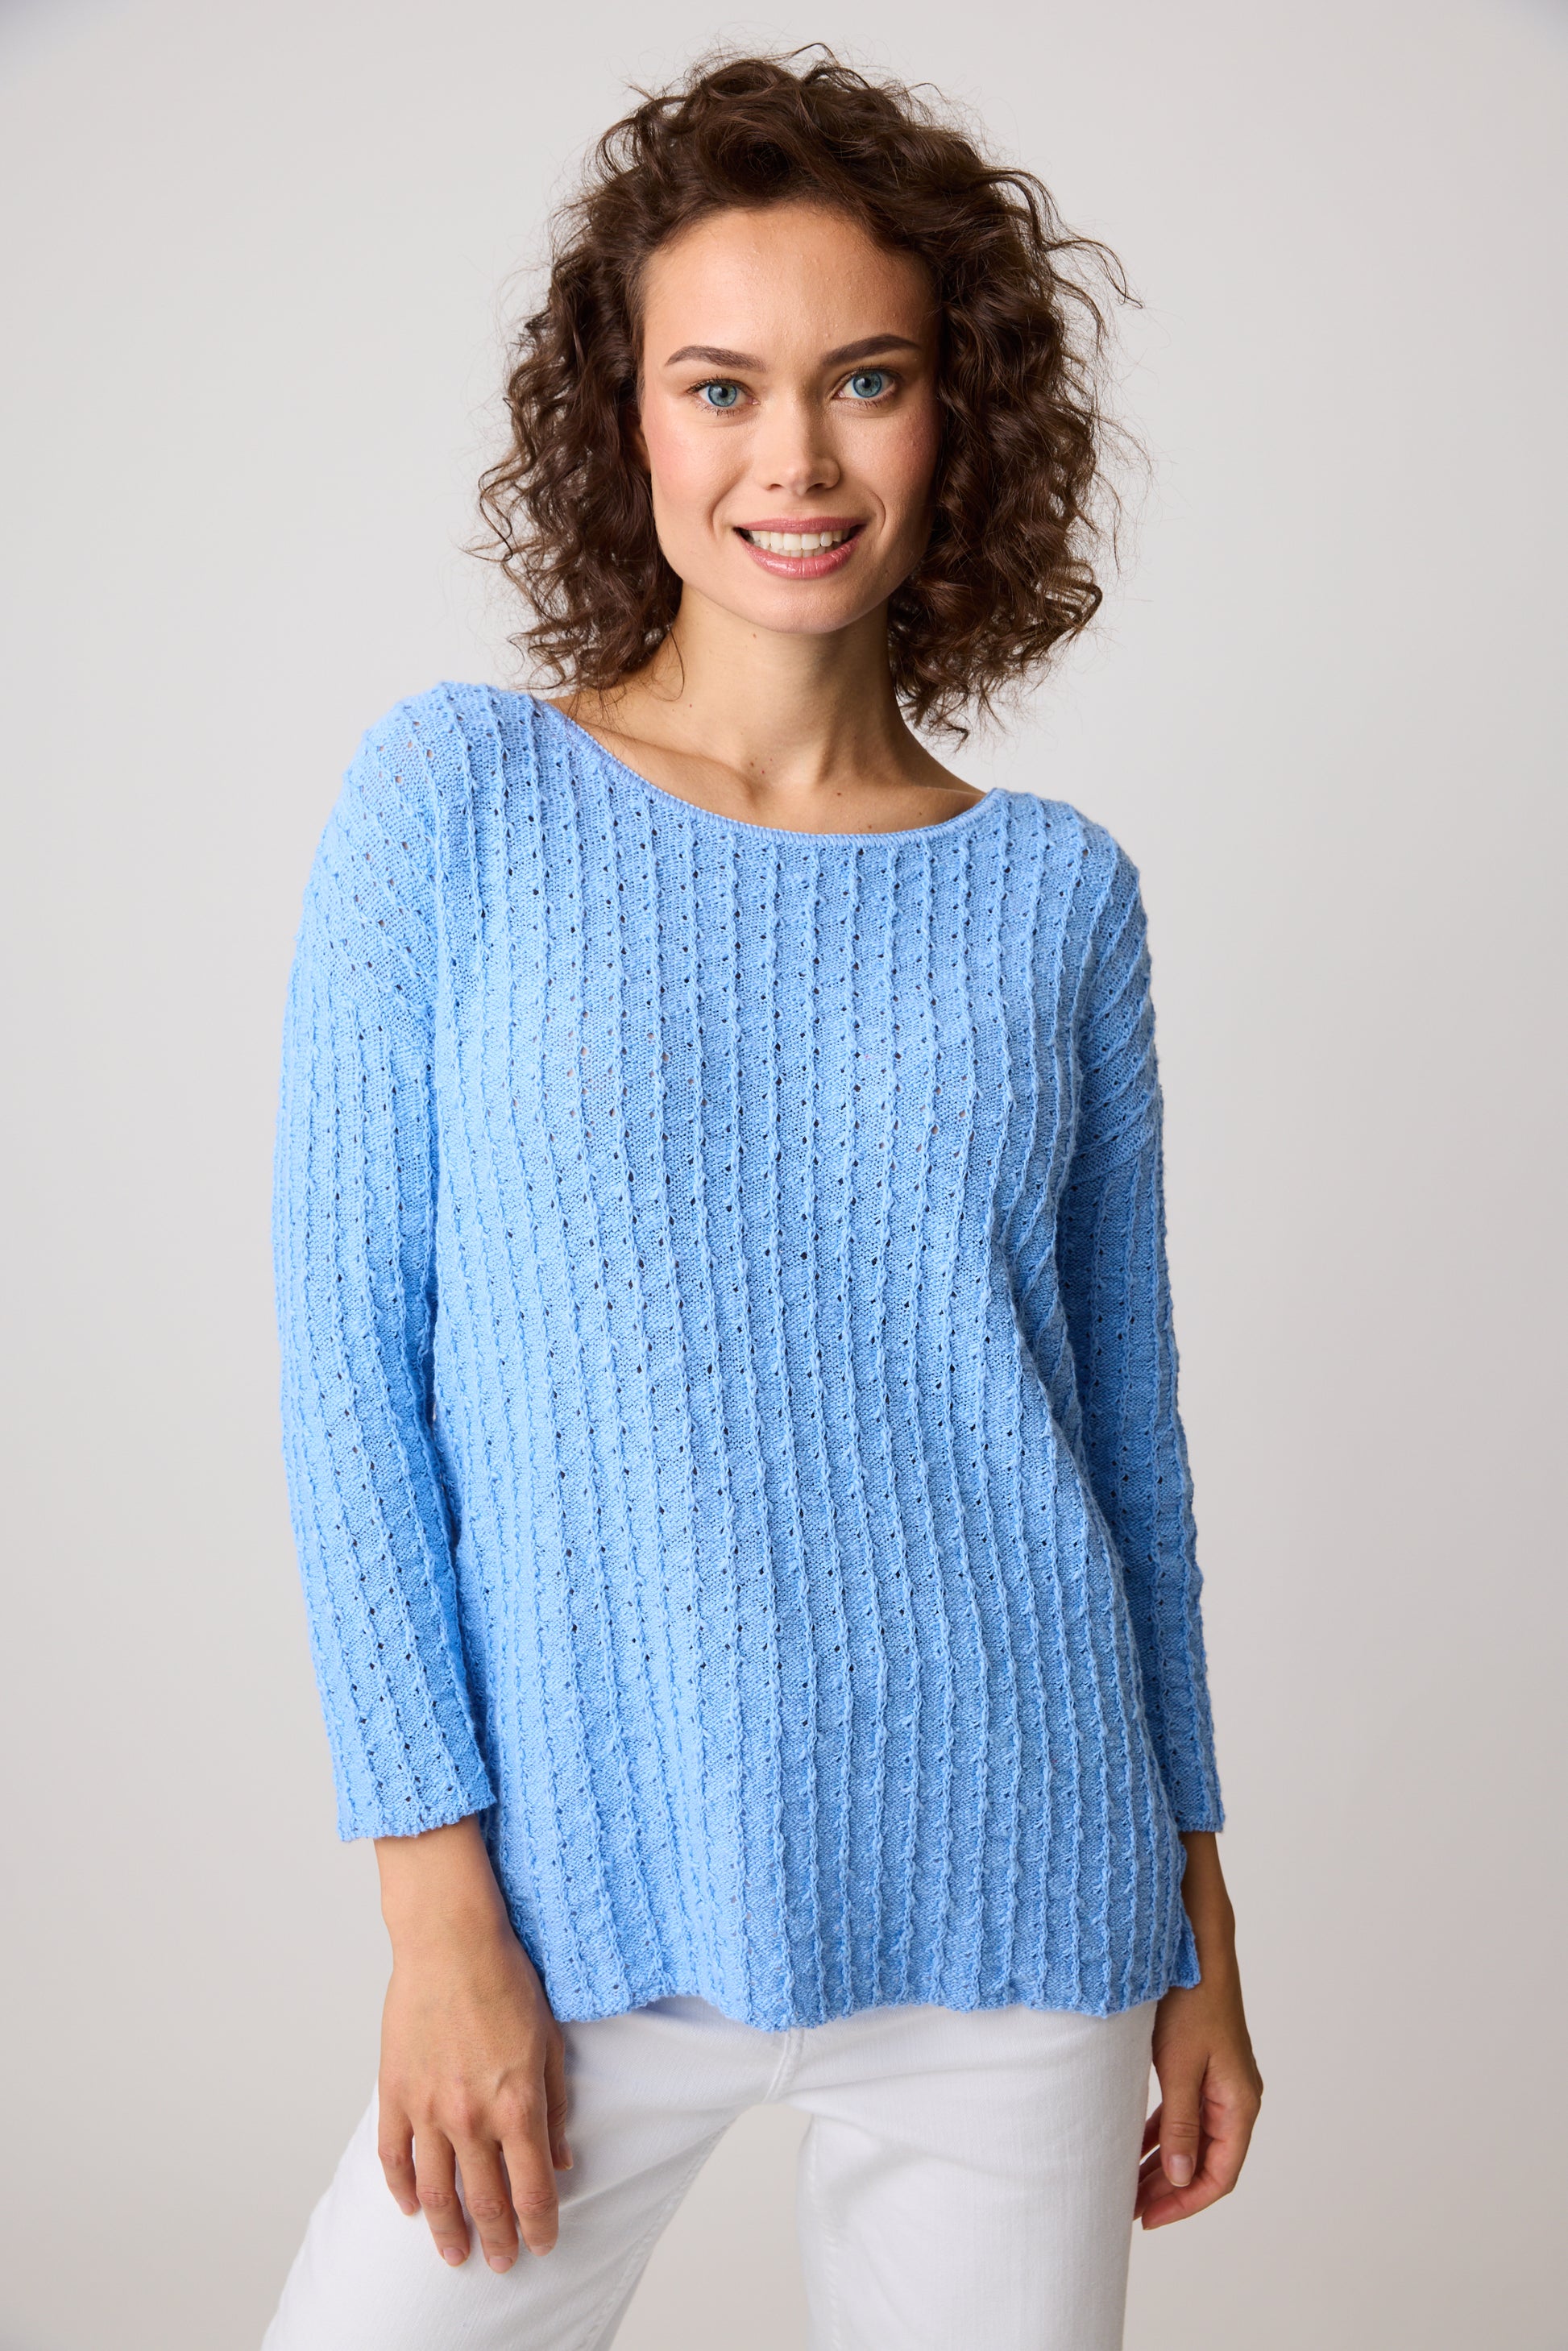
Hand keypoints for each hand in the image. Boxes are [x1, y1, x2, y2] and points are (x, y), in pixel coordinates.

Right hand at [373, 1818, 571, 2271]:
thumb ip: (556, 2107)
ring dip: (445, 2230)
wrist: (451, 1940)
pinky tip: (410, 2205)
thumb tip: (561, 2159)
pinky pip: (393, 2156)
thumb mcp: (551, 2043)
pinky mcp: (395, 2092)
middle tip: (499, 2264)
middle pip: (485, 2201)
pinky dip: (400, 2188)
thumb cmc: (508, 1980)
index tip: (542, 2245)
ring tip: (453, 2253)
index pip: (532, 2190)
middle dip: (496, 2240)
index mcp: (518, 2105)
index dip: (539, 2227)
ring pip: (435, 2191)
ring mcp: (428, 2109)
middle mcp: (472, 2117)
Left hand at [1137, 1832, 1262, 2229]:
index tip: (1148, 2218)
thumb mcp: (1179, 2068)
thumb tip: (1177, 2177)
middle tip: (1130, 2209)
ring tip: (1127, 2185)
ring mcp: (1220, 2082)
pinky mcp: (1202, 2067)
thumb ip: (1179, 2125)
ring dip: (1162, 2164)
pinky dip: (1160, 2134)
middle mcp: (1235, 2098)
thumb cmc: (1190, 2001)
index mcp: (1239, 2103)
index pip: (1219, 2175)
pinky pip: (1184, 2114)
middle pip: (1206, 2162)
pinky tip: (1134, 2145)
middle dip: (1169, 2189)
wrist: (1196, 1947)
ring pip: (1192, 2140)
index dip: (1184, 2202)